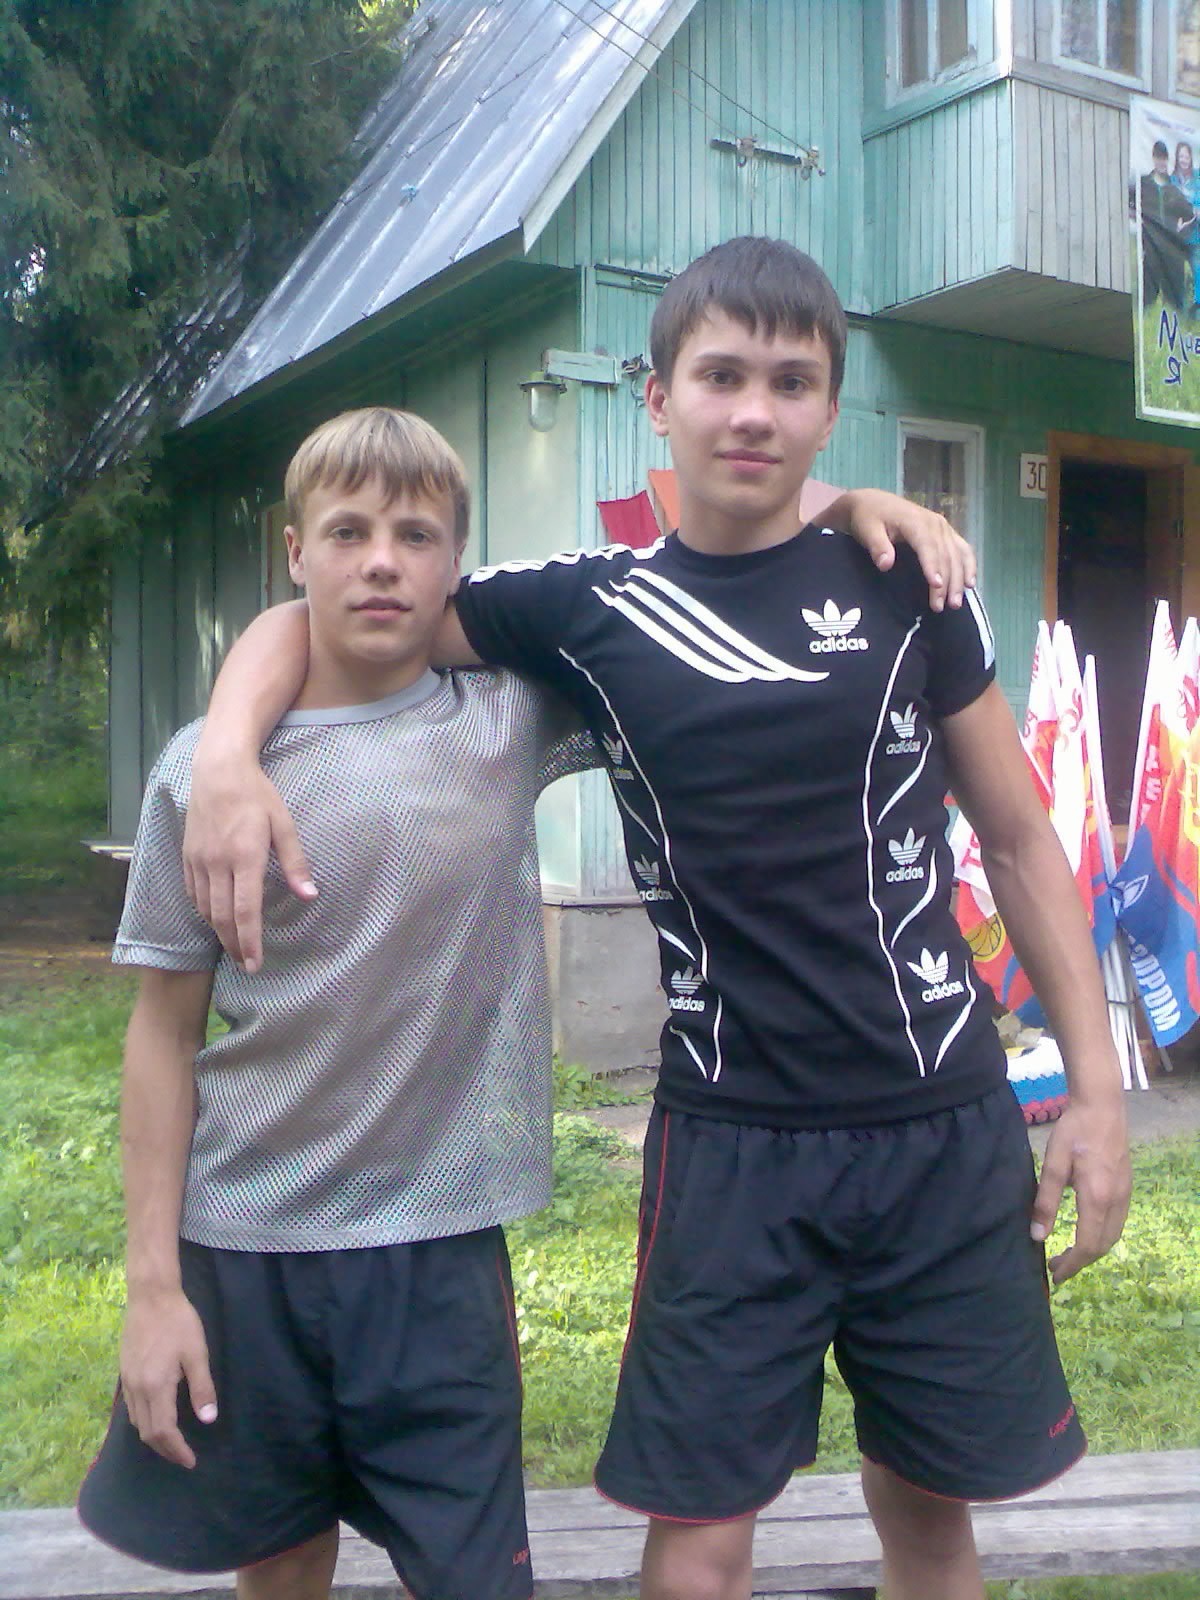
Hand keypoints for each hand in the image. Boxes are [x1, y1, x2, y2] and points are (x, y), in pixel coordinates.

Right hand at [120, 1289, 217, 1468]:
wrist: (150, 1296)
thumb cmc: (179, 1322)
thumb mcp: (197, 1353)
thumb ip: (202, 1388)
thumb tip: (208, 1420)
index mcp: (156, 1386)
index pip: (163, 1431)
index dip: (177, 1450)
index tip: (191, 1460)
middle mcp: (136, 1389)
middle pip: (146, 1433)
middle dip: (165, 1449)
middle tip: (184, 1456)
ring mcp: (127, 1381)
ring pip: (136, 1422)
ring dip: (153, 1438)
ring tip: (173, 1443)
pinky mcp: (124, 1373)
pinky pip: (131, 1408)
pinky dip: (144, 1421)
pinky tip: (157, 1418)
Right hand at [182, 755, 314, 972]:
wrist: (218, 771)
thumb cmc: (257, 795)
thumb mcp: (284, 824)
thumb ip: (296, 863)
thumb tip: (310, 895)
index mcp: (245, 856)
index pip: (246, 911)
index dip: (250, 942)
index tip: (255, 964)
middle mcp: (218, 863)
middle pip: (223, 918)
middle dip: (235, 946)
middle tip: (247, 966)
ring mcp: (199, 860)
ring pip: (206, 909)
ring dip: (219, 932)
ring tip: (234, 947)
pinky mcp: (187, 856)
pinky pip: (193, 893)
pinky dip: (204, 911)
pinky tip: (215, 918)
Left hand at [824, 488, 975, 610]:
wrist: (874, 503)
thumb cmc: (869, 518)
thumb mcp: (867, 530)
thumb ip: (877, 546)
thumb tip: (886, 564)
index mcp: (916, 522)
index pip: (928, 546)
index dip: (933, 566)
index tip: (936, 586)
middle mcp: (935, 524)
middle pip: (945, 555)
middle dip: (946, 582)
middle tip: (942, 606)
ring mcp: (943, 528)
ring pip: (957, 555)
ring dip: (959, 579)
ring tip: (956, 603)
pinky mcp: (946, 533)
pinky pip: (963, 549)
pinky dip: (969, 566)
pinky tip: (970, 584)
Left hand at [1031, 1096, 1130, 1282]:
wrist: (1102, 1106)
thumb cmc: (1073, 1132)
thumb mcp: (1053, 1164)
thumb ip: (1045, 1201)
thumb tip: (1037, 1236)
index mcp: (1097, 1199)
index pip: (1087, 1246)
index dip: (1071, 1265)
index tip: (1055, 1276)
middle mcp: (1117, 1201)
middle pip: (1103, 1246)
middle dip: (1080, 1261)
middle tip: (1056, 1266)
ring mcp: (1125, 1194)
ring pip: (1112, 1235)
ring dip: (1092, 1250)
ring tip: (1068, 1253)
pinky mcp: (1126, 1186)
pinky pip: (1117, 1222)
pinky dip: (1101, 1235)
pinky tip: (1085, 1230)